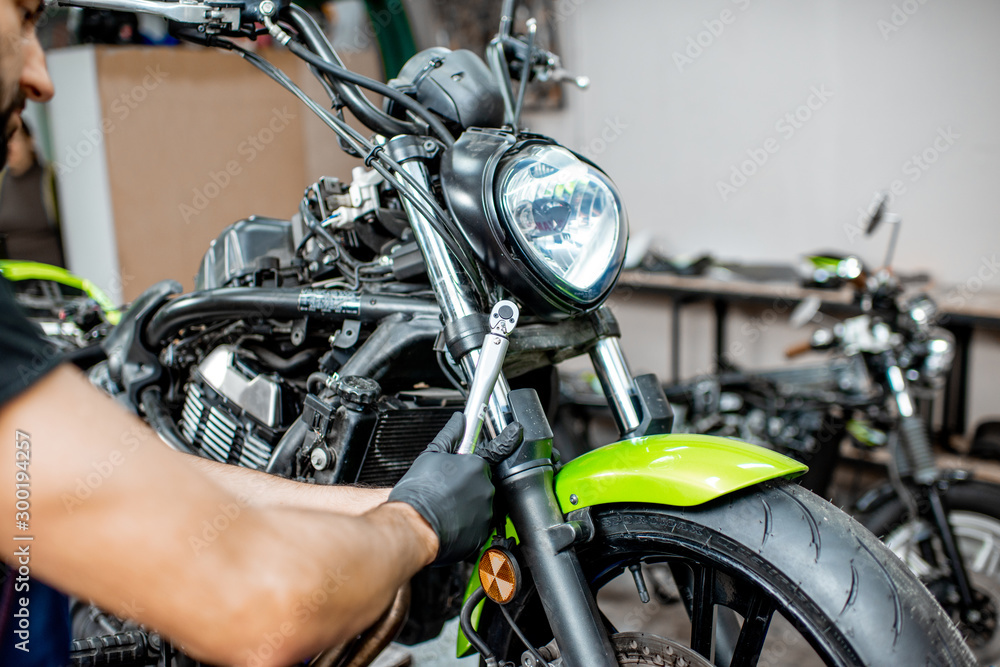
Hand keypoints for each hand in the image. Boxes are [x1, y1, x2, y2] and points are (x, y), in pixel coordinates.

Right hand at [388, 413, 521, 564]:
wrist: (414, 526)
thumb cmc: (419, 492)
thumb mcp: (431, 455)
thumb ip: (450, 435)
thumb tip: (459, 420)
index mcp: (476, 466)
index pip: (498, 448)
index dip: (507, 439)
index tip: (516, 432)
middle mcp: (486, 487)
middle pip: (484, 479)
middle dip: (470, 481)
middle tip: (450, 486)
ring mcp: (486, 511)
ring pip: (483, 502)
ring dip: (470, 502)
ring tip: (447, 505)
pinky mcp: (483, 532)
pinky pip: (480, 523)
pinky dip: (469, 522)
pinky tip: (451, 519)